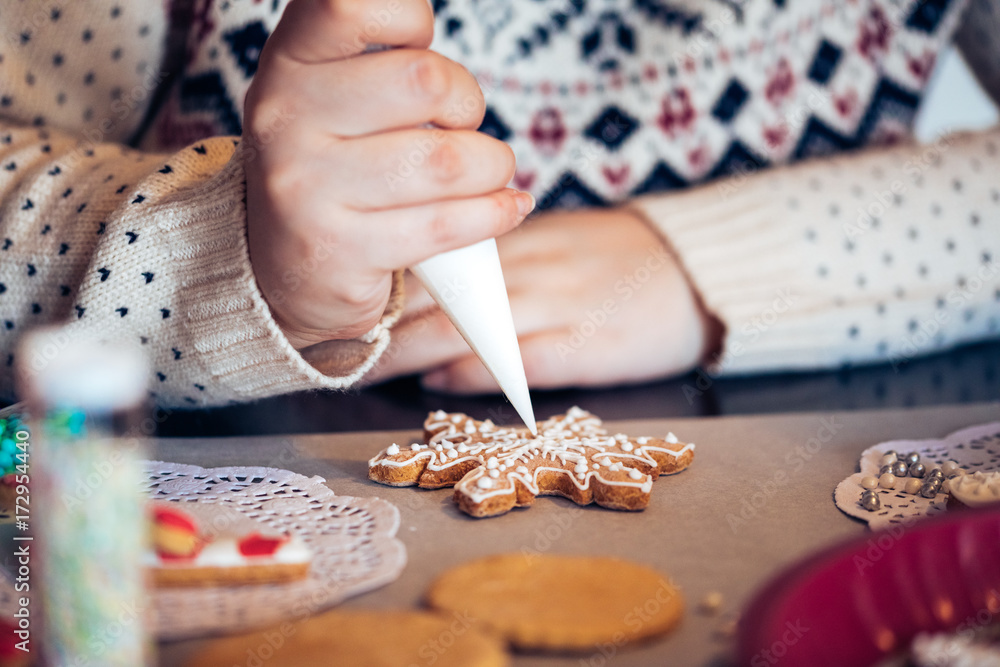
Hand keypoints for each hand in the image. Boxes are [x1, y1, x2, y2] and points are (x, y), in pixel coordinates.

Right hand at [242, 0, 533, 348]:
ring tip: (489, 172)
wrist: (286, 272)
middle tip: (461, 126)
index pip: (352, 4)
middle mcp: (285, 121)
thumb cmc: (333, 171)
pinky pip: (447, 223)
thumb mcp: (330, 99)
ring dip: (491, 165)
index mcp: (287, 67)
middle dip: (467, 103)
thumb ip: (374, 59)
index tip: (420, 51)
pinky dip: (495, 212)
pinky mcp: (340, 251)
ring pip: (446, 159)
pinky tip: (505, 207)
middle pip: (423, 80)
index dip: (410, 20)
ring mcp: (307, 190)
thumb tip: (431, 24)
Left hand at [361, 207, 721, 390]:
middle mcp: (529, 268)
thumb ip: (499, 261)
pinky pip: (515, 357)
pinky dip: (472, 369)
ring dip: (407, 349)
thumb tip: (436, 288)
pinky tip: (438, 380)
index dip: (384, 281)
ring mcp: (556, 306)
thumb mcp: (558, 242)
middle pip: (437, 294)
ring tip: (364, 368)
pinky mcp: (584, 344)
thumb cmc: (623, 261)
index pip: (436, 258)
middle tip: (329, 342)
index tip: (342, 299)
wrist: (701, 273)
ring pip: (463, 325)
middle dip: (379, 321)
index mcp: (520, 240)